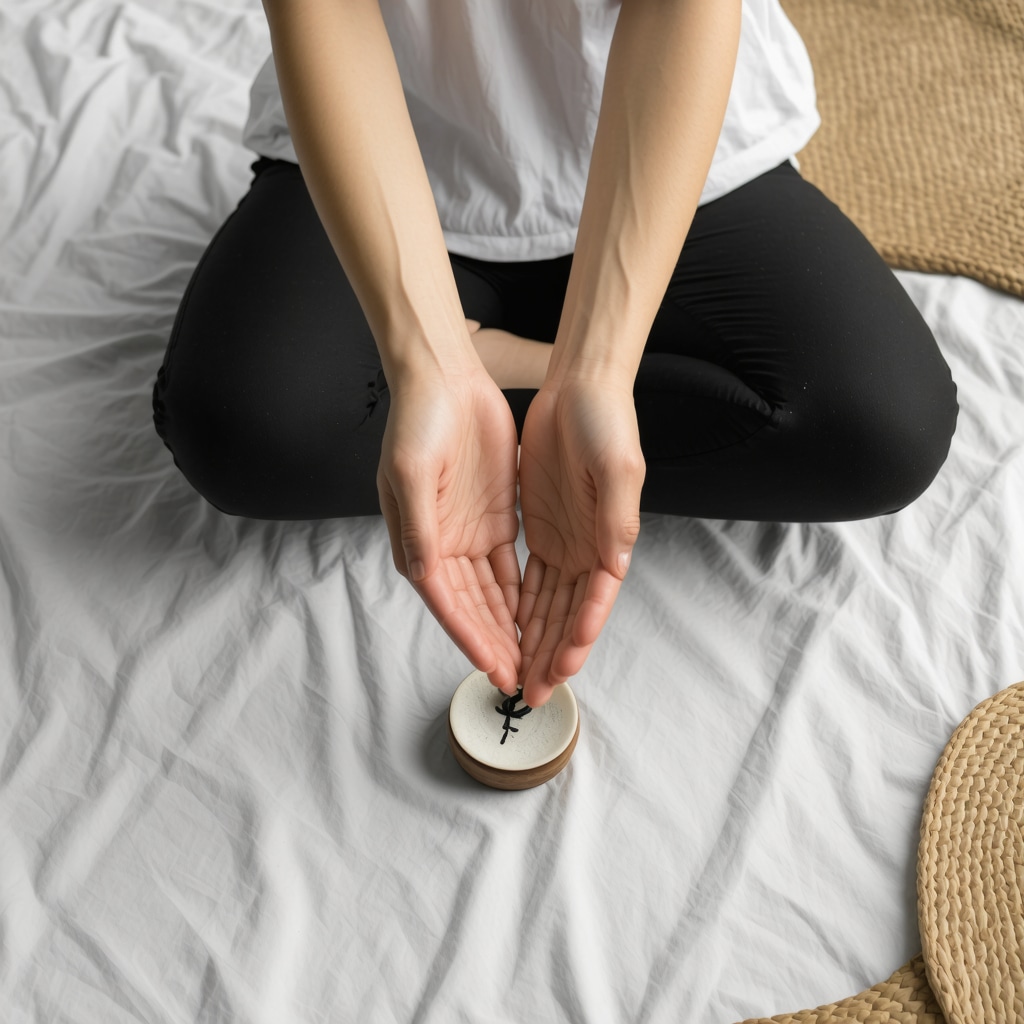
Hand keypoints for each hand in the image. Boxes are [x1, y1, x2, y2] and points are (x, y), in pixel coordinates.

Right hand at [377, 359, 521, 693]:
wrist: (445, 379)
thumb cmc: (418, 422)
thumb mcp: (412, 473)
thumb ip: (418, 528)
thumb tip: (422, 576)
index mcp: (418, 539)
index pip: (447, 602)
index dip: (470, 636)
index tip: (493, 665)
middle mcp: (443, 545)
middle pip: (472, 607)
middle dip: (493, 643)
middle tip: (520, 677)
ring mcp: (469, 533)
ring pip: (492, 594)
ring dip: (508, 627)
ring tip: (530, 659)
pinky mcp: (494, 517)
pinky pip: (509, 567)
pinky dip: (519, 594)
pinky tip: (534, 616)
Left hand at [517, 375, 644, 705]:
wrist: (579, 387)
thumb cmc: (606, 423)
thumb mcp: (616, 469)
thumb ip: (615, 521)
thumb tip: (614, 568)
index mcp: (610, 539)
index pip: (592, 602)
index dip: (576, 638)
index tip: (558, 669)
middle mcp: (588, 547)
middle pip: (568, 614)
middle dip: (552, 655)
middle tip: (532, 692)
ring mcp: (564, 539)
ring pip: (548, 604)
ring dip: (536, 641)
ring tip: (518, 674)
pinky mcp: (541, 527)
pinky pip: (530, 578)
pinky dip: (521, 607)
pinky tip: (508, 630)